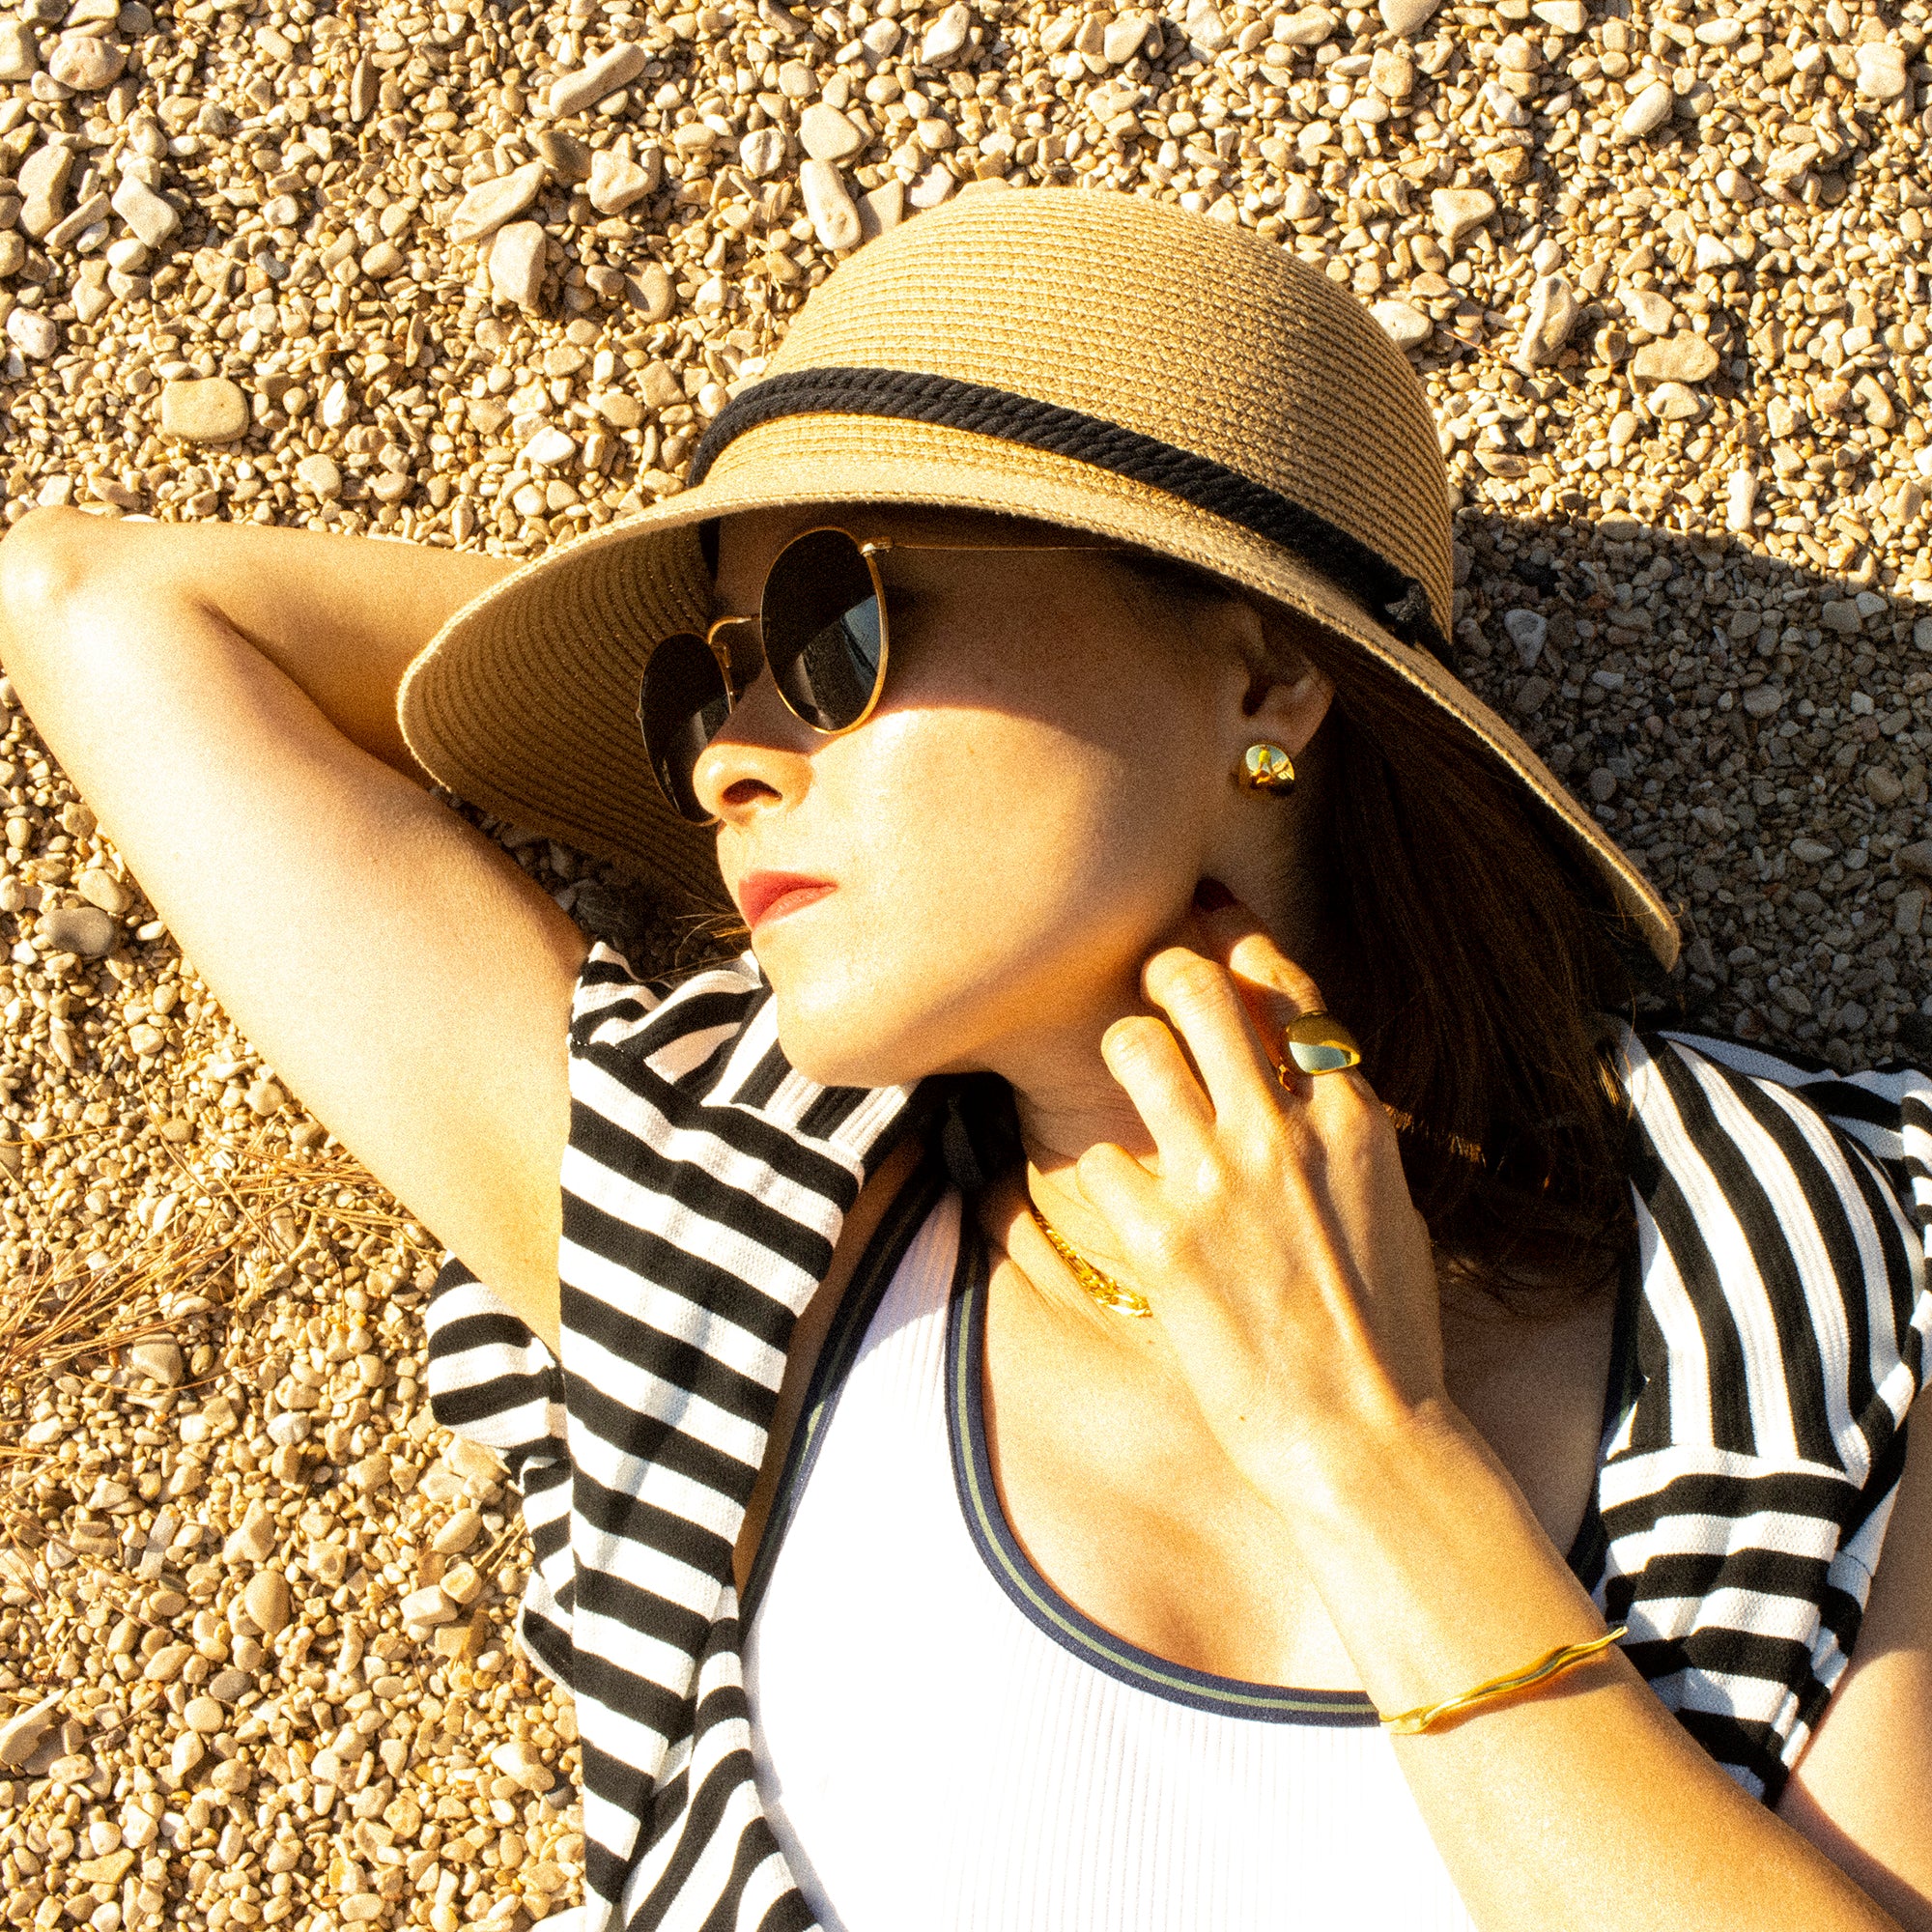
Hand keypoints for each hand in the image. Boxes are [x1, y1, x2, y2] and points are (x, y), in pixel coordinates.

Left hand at [1072, 892, 1450, 1506]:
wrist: (1366, 1438)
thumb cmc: (1389, 1334)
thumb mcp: (1392, 1206)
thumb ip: (1346, 1133)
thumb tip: (1311, 1085)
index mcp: (1353, 1118)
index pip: (1285, 990)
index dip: (1236, 941)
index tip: (1206, 920)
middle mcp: (1284, 1131)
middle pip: (1198, 992)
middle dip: (1162, 969)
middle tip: (1147, 984)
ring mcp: (1220, 1181)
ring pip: (1135, 1052)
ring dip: (1122, 1052)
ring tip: (1123, 1073)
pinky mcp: (1163, 1241)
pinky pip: (1100, 1160)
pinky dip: (1104, 1171)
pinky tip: (1123, 1197)